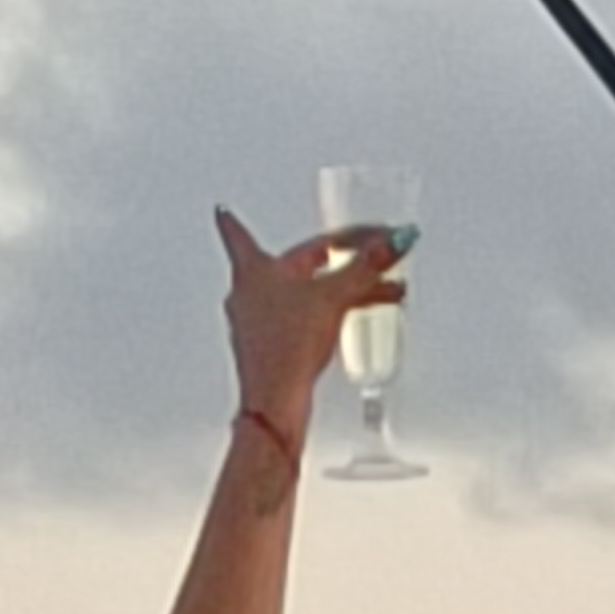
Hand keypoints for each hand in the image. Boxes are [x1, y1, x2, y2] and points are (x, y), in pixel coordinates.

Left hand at [216, 204, 403, 453]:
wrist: (276, 401)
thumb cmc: (283, 349)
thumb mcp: (332, 296)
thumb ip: (365, 267)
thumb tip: (392, 242)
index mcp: (253, 271)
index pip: (242, 234)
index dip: (235, 221)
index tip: (223, 212)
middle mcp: (250, 295)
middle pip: (295, 266)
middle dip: (335, 260)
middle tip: (360, 253)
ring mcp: (260, 323)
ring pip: (306, 293)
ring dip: (343, 289)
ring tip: (378, 290)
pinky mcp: (274, 347)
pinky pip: (307, 318)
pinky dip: (332, 313)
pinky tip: (353, 319)